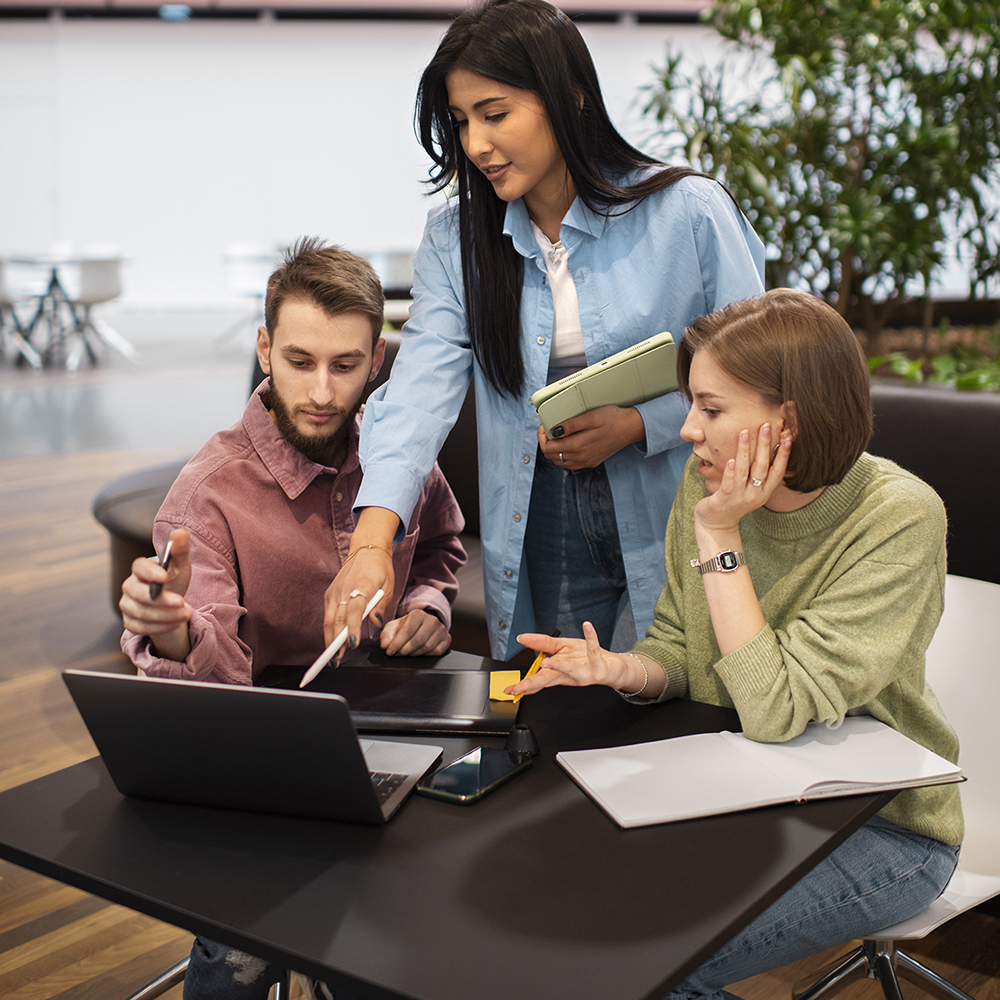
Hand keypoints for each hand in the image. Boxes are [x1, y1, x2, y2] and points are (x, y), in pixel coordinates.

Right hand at [119, 528, 192, 659]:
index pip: (138, 567)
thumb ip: (180, 550)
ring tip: (187, 614)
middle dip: (160, 599)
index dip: (150, 572)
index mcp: (140, 569)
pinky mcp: (130, 622)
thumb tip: (180, 533)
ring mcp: (127, 605)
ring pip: (141, 613)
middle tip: (181, 602)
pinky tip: (176, 623)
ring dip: (165, 615)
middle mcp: (129, 587)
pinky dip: (160, 627)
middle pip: (138, 593)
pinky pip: (141, 628)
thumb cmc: (174, 579)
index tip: (165, 576)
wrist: (171, 602)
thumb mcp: (180, 565)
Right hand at [324, 549, 394, 661]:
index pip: (355, 610)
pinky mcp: (330, 594)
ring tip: (332, 658)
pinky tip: (332, 643)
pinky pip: (328, 615)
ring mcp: (334, 591)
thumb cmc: (380, 569)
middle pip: (337, 618)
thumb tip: (376, 624)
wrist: (366, 549)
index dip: (352, 628)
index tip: (353, 643)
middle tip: (337, 660)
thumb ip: (381, 605)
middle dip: (336, 641)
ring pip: (329, 619)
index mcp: (362, 585)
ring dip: (329, 639)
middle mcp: (344, 589)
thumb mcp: (389, 585)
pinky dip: (329, 630)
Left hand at [380, 609, 450, 656]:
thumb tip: (385, 645)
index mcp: (418, 614)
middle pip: (418, 640)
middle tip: (397, 654)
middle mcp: (432, 620)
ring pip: (427, 647)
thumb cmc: (407, 627)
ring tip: (406, 652)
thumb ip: (387, 635)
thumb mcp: (394, 627)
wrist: (422, 626)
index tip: (389, 651)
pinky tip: (418, 652)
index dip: (397, 643)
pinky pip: (436, 652)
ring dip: (413, 653)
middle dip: (404, 650)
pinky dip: (425, 655)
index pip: (408, 631)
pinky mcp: (446, 640)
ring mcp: (441, 630)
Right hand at [504, 621, 632, 697]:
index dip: (523, 684)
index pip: (537, 679)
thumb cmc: (585, 658)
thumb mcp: (561, 648)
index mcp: (558, 672)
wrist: (612, 667)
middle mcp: (569, 674)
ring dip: (558, 665)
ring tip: (546, 662)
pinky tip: (587, 626)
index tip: (511, 690)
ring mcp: (584, 671)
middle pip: (548, 679)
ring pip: (568, 668)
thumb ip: (541, 643)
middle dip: (532, 684)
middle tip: (519, 688)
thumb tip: (523, 637)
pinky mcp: (597, 664)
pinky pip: (593, 648)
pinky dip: (591, 636)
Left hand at [537, 405, 644, 469]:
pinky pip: (570, 464)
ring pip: (559, 461)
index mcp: (577, 446)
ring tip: (559, 435)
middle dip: (546, 443)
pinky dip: (564, 455)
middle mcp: (580, 458)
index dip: (542, 437)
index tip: (544, 426)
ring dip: (555, 450)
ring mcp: (586, 462)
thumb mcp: (590, 417)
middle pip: (551, 456)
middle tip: (550, 429)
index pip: (547, 448)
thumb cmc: (613, 419)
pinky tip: (569, 443)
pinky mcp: (591, 462)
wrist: (631, 428)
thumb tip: (553, 431)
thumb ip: (571, 425)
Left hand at [694, 423, 792, 534]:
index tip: (788, 437)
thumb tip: (763, 447)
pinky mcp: (724, 500)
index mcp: (764, 491)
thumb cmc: (732, 502)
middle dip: (765, 445)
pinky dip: (730, 472)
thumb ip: (756, 473)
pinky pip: (729, 484)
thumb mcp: (750, 489)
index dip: (783, 454)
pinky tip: (731, 460)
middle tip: (766, 425)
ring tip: (745, 432)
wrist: (716, 525)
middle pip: (762, 467)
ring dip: (745, 451)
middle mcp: (755, 495)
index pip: (778, 471)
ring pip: (745, 471)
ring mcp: (740, 498)